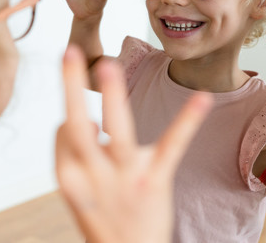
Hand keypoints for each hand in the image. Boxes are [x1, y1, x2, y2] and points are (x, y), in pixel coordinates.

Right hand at [55, 46, 211, 242]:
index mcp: (69, 179)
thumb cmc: (104, 214)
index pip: (63, 133)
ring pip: (116, 134)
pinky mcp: (156, 180)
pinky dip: (187, 121)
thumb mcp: (78, 190)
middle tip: (70, 52)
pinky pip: (171, 146)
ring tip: (108, 66)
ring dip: (111, 98)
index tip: (86, 120)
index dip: (71, 121)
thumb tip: (90, 119)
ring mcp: (125, 178)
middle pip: (76, 128)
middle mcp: (94, 177)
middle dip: (70, 89)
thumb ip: (73, 154)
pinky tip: (202, 99)